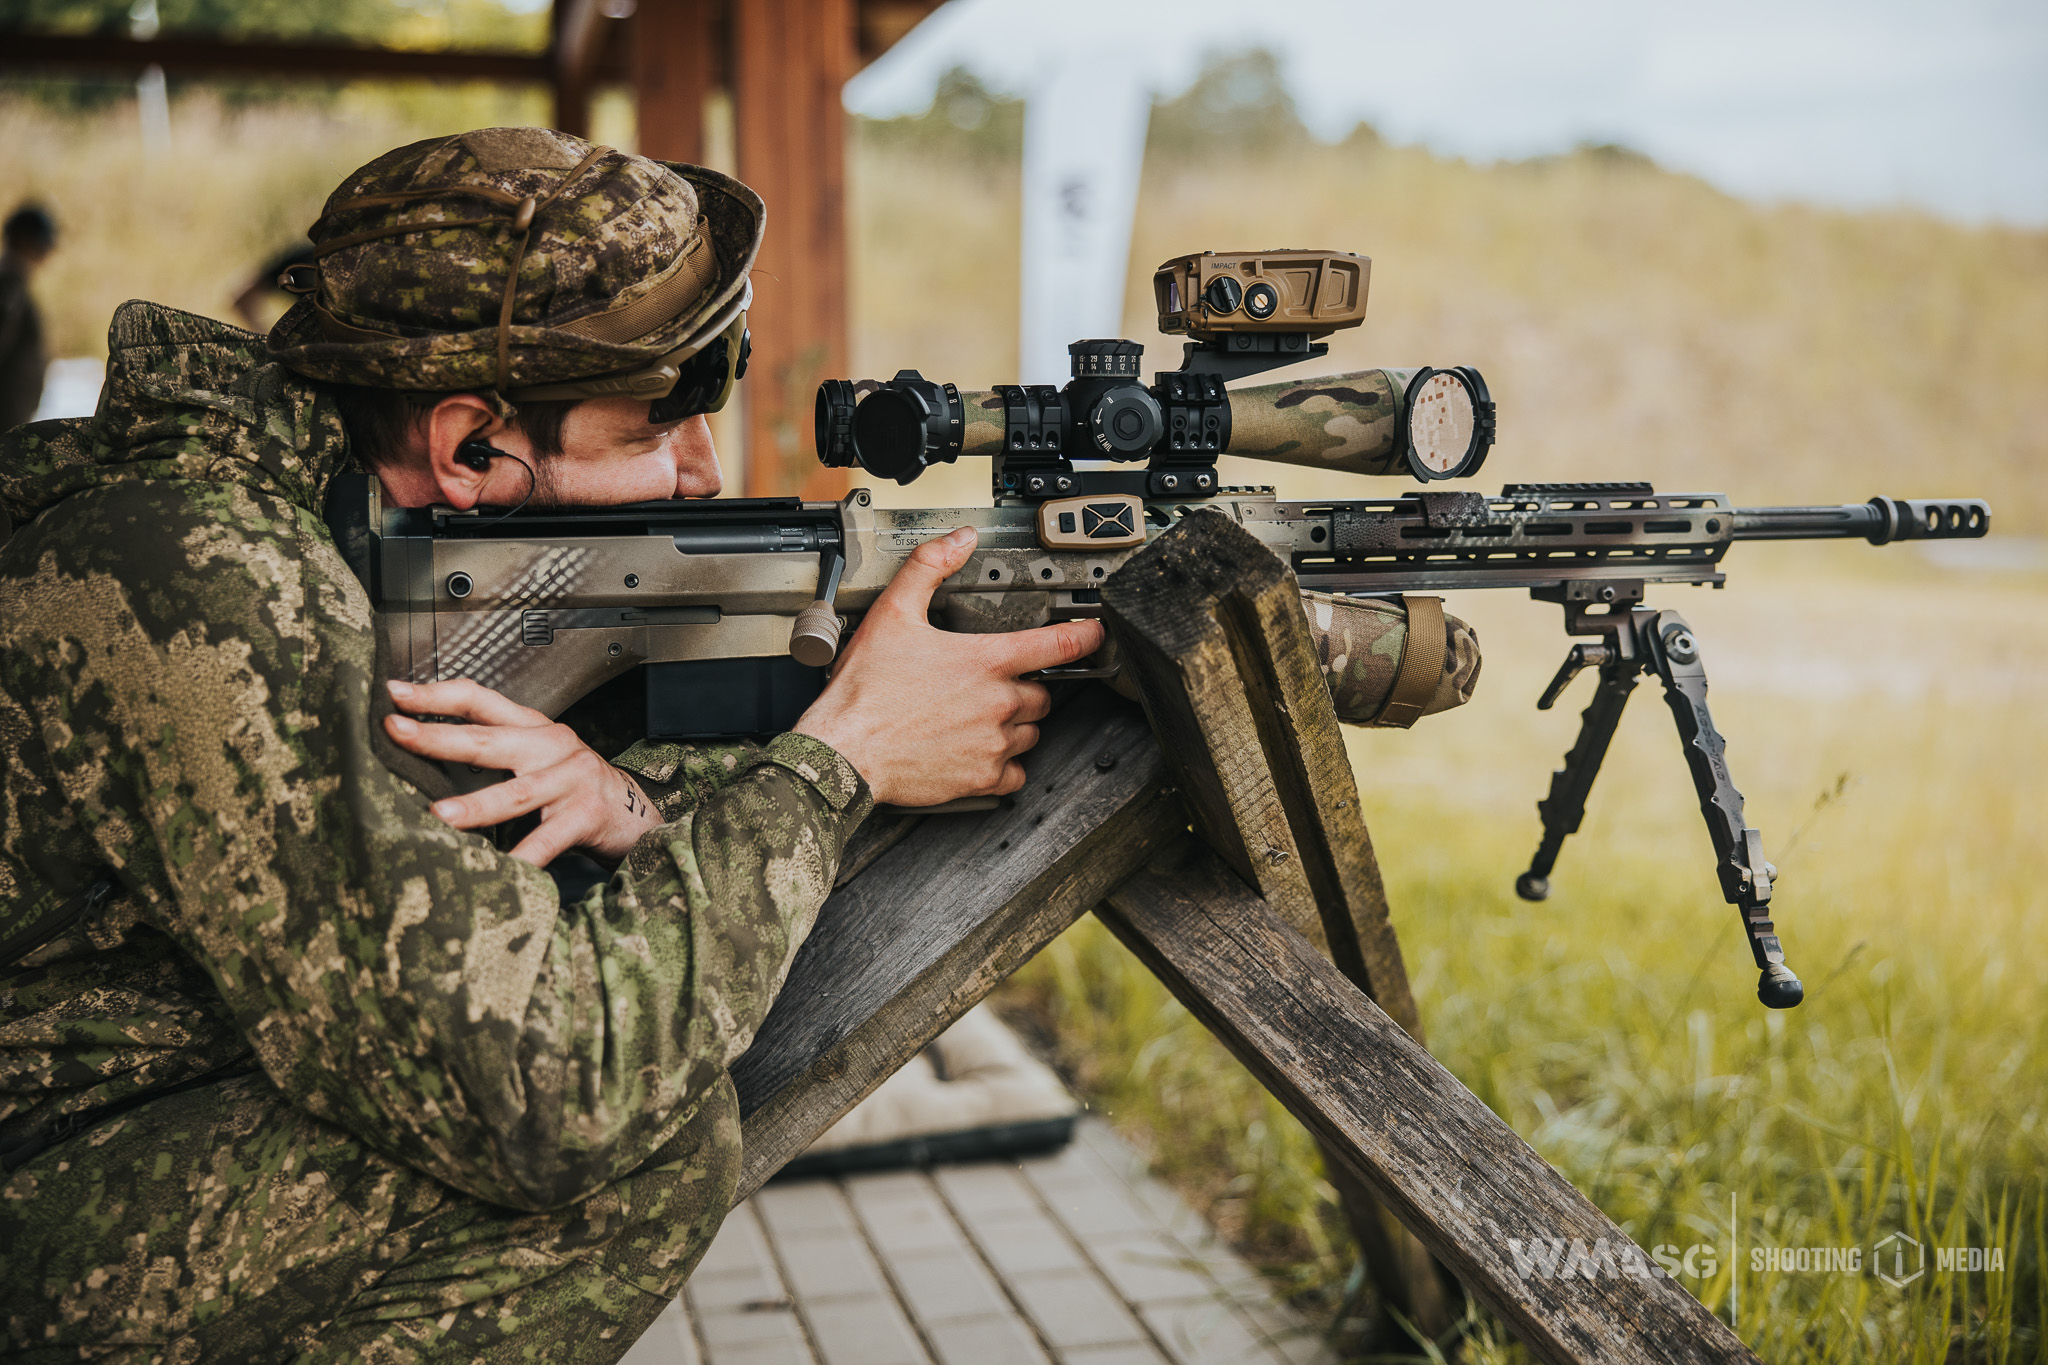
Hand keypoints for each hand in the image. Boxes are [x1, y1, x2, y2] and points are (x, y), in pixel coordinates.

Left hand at [383, 678, 659, 865]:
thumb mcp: (535, 757)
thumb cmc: (572, 788)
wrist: (634, 814)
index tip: (394, 694)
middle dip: (438, 737)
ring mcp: (571, 779)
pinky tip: (499, 871)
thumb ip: (493, 750)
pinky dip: (522, 858)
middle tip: (397, 734)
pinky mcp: (586, 815)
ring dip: (476, 805)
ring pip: (517, 792)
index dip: (436, 695)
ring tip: (441, 816)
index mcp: (532, 727)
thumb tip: (422, 753)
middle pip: (488, 739)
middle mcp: (552, 746)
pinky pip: (547, 841)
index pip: (479, 700)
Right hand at [794, 526, 1104, 806]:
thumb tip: (959, 539)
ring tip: (977, 718)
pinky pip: (1015, 774)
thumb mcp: (893, 612)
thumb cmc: (865, 690)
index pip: (1057, 645)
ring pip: (1030, 732)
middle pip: (1041, 694)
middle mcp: (998, 703)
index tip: (1096, 634)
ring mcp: (993, 743)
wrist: (844, 750)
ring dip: (1014, 724)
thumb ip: (929, 567)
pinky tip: (978, 752)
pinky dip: (1004, 765)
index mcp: (985, 661)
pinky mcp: (981, 777)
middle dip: (1022, 688)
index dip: (1085, 635)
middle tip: (987, 686)